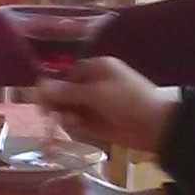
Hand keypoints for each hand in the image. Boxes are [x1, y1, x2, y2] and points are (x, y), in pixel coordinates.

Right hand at [34, 56, 179, 158]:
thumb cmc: (128, 100)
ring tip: (70, 120)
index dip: (53, 85)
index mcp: (97, 68)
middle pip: (65, 92)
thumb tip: (38, 85)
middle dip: (56, 102)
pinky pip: (79, 122)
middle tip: (47, 112)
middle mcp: (94, 84)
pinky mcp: (98, 124)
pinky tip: (77, 126)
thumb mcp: (96, 93)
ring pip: (70, 108)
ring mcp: (96, 105)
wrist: (156, 126)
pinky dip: (75, 125)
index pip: (67, 74)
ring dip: (65, 114)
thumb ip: (66, 91)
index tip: (39, 97)